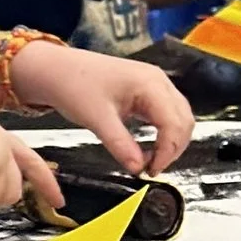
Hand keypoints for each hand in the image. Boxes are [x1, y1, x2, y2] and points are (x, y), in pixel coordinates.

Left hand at [9, 43, 195, 174]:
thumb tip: (138, 169)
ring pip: (180, 117)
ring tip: (151, 160)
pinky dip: (165, 132)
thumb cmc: (74, 86)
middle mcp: (159, 81)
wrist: (56, 68)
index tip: (151, 172)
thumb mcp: (96, 119)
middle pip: (183, 120)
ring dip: (172, 141)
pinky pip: (168, 113)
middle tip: (152, 169)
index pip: (174, 124)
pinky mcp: (149, 90)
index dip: (168, 151)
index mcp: (150, 84)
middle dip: (173, 148)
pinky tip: (150, 146)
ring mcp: (156, 84)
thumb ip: (120, 145)